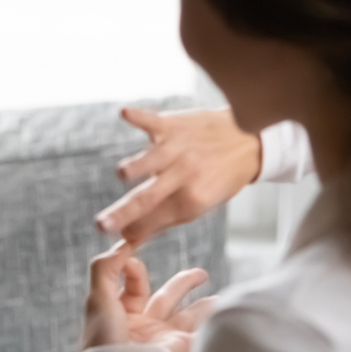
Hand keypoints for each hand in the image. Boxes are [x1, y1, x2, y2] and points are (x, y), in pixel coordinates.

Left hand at [82, 241, 215, 351]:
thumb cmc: (103, 337)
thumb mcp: (97, 297)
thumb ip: (105, 268)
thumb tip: (122, 246)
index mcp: (119, 314)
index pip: (133, 286)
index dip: (135, 270)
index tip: (134, 259)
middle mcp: (141, 325)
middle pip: (166, 298)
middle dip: (183, 284)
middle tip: (200, 274)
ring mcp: (161, 336)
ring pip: (188, 315)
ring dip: (204, 305)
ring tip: (219, 297)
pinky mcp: (178, 346)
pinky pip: (201, 331)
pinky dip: (214, 320)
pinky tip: (227, 310)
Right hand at [95, 108, 261, 243]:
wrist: (249, 140)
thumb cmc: (219, 178)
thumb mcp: (199, 206)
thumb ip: (163, 221)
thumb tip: (130, 238)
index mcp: (192, 199)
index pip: (154, 218)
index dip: (131, 228)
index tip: (111, 235)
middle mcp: (185, 174)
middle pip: (147, 197)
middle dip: (123, 212)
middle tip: (101, 224)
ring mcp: (178, 148)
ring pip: (151, 159)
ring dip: (136, 166)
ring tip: (123, 174)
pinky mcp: (173, 125)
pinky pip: (153, 120)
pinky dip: (139, 117)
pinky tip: (125, 113)